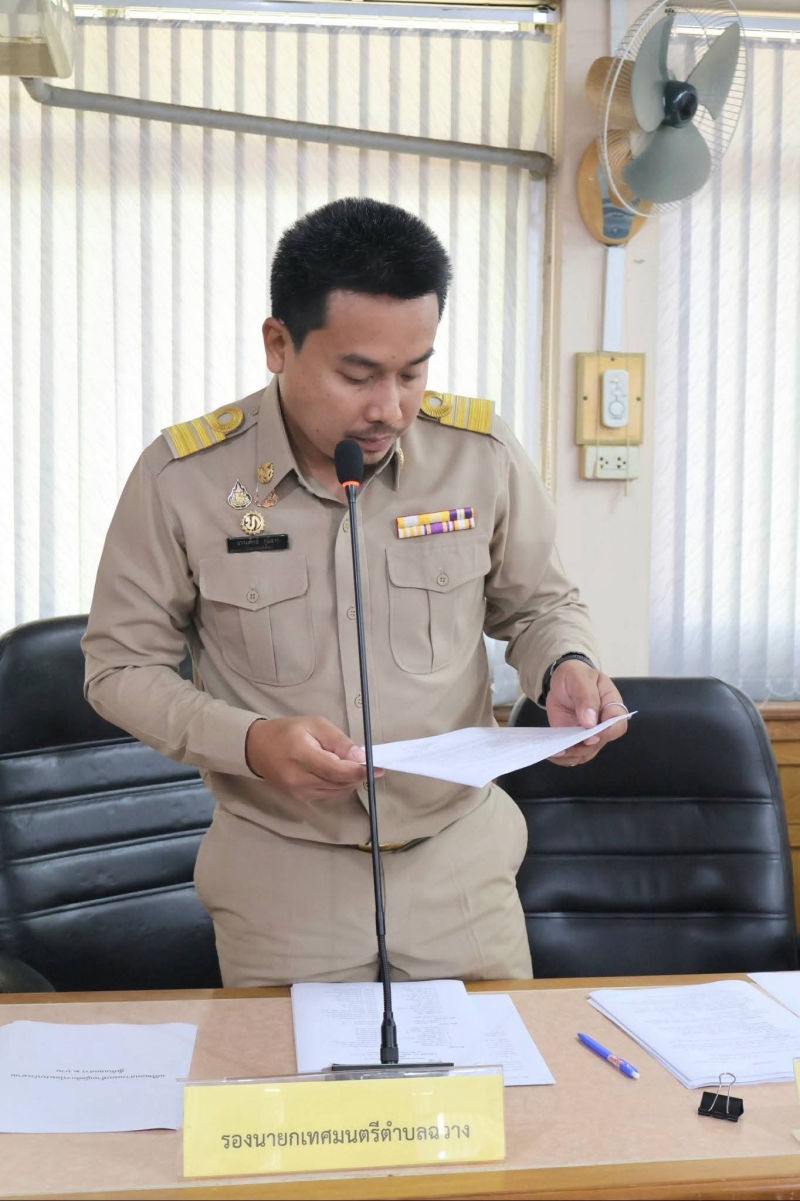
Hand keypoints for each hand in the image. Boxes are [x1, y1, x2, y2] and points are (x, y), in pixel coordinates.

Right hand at [245, 716, 382, 801]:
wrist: (257, 748)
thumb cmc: (287, 731)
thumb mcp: (315, 724)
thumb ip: (338, 741)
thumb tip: (360, 758)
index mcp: (301, 755)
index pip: (337, 770)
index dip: (360, 771)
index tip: (379, 767)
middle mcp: (299, 779)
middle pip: (339, 783)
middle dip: (359, 775)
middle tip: (372, 765)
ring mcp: (299, 792)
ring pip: (336, 792)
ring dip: (350, 781)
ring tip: (353, 766)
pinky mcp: (300, 799)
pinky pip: (328, 794)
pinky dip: (339, 785)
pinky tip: (339, 773)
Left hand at [545, 661, 627, 766]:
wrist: (562, 681)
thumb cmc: (576, 676)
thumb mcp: (581, 679)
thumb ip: (586, 698)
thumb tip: (590, 722)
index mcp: (612, 707)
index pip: (617, 726)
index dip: (606, 734)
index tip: (589, 735)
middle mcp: (603, 724)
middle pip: (600, 743)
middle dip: (583, 748)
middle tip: (564, 746)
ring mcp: (589, 734)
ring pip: (586, 753)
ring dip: (571, 755)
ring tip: (555, 752)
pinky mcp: (575, 739)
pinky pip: (573, 754)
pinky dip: (563, 758)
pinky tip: (552, 753)